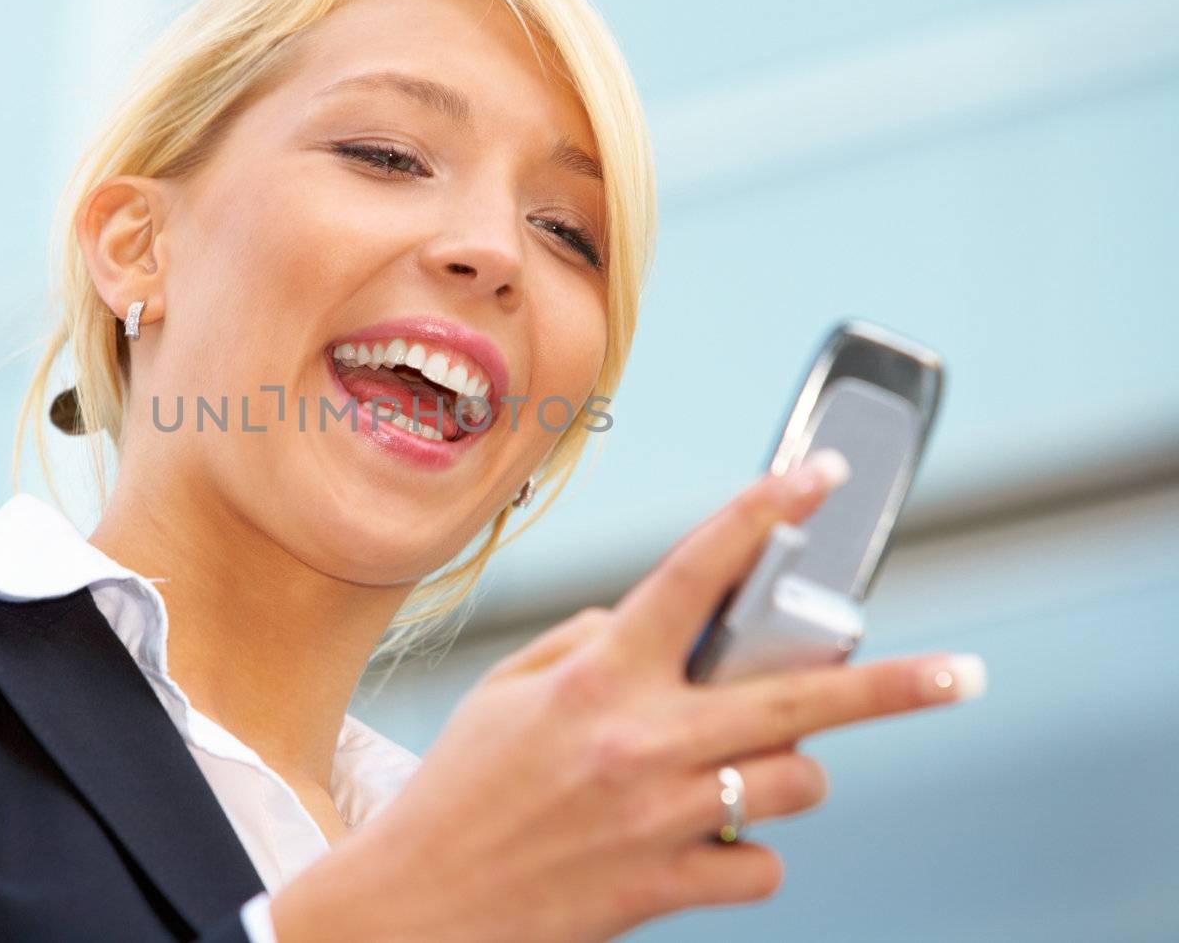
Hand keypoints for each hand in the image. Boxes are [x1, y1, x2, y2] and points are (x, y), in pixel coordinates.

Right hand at [269, 451, 984, 942]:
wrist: (419, 906)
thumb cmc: (458, 793)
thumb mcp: (505, 693)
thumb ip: (583, 643)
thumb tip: (648, 625)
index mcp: (598, 676)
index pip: (694, 573)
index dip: (762, 513)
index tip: (818, 478)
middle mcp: (640, 739)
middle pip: (797, 696)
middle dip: (893, 684)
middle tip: (961, 674)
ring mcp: (661, 817)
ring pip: (794, 781)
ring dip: (786, 769)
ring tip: (741, 768)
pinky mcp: (667, 887)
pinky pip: (759, 863)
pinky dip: (744, 850)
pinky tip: (699, 840)